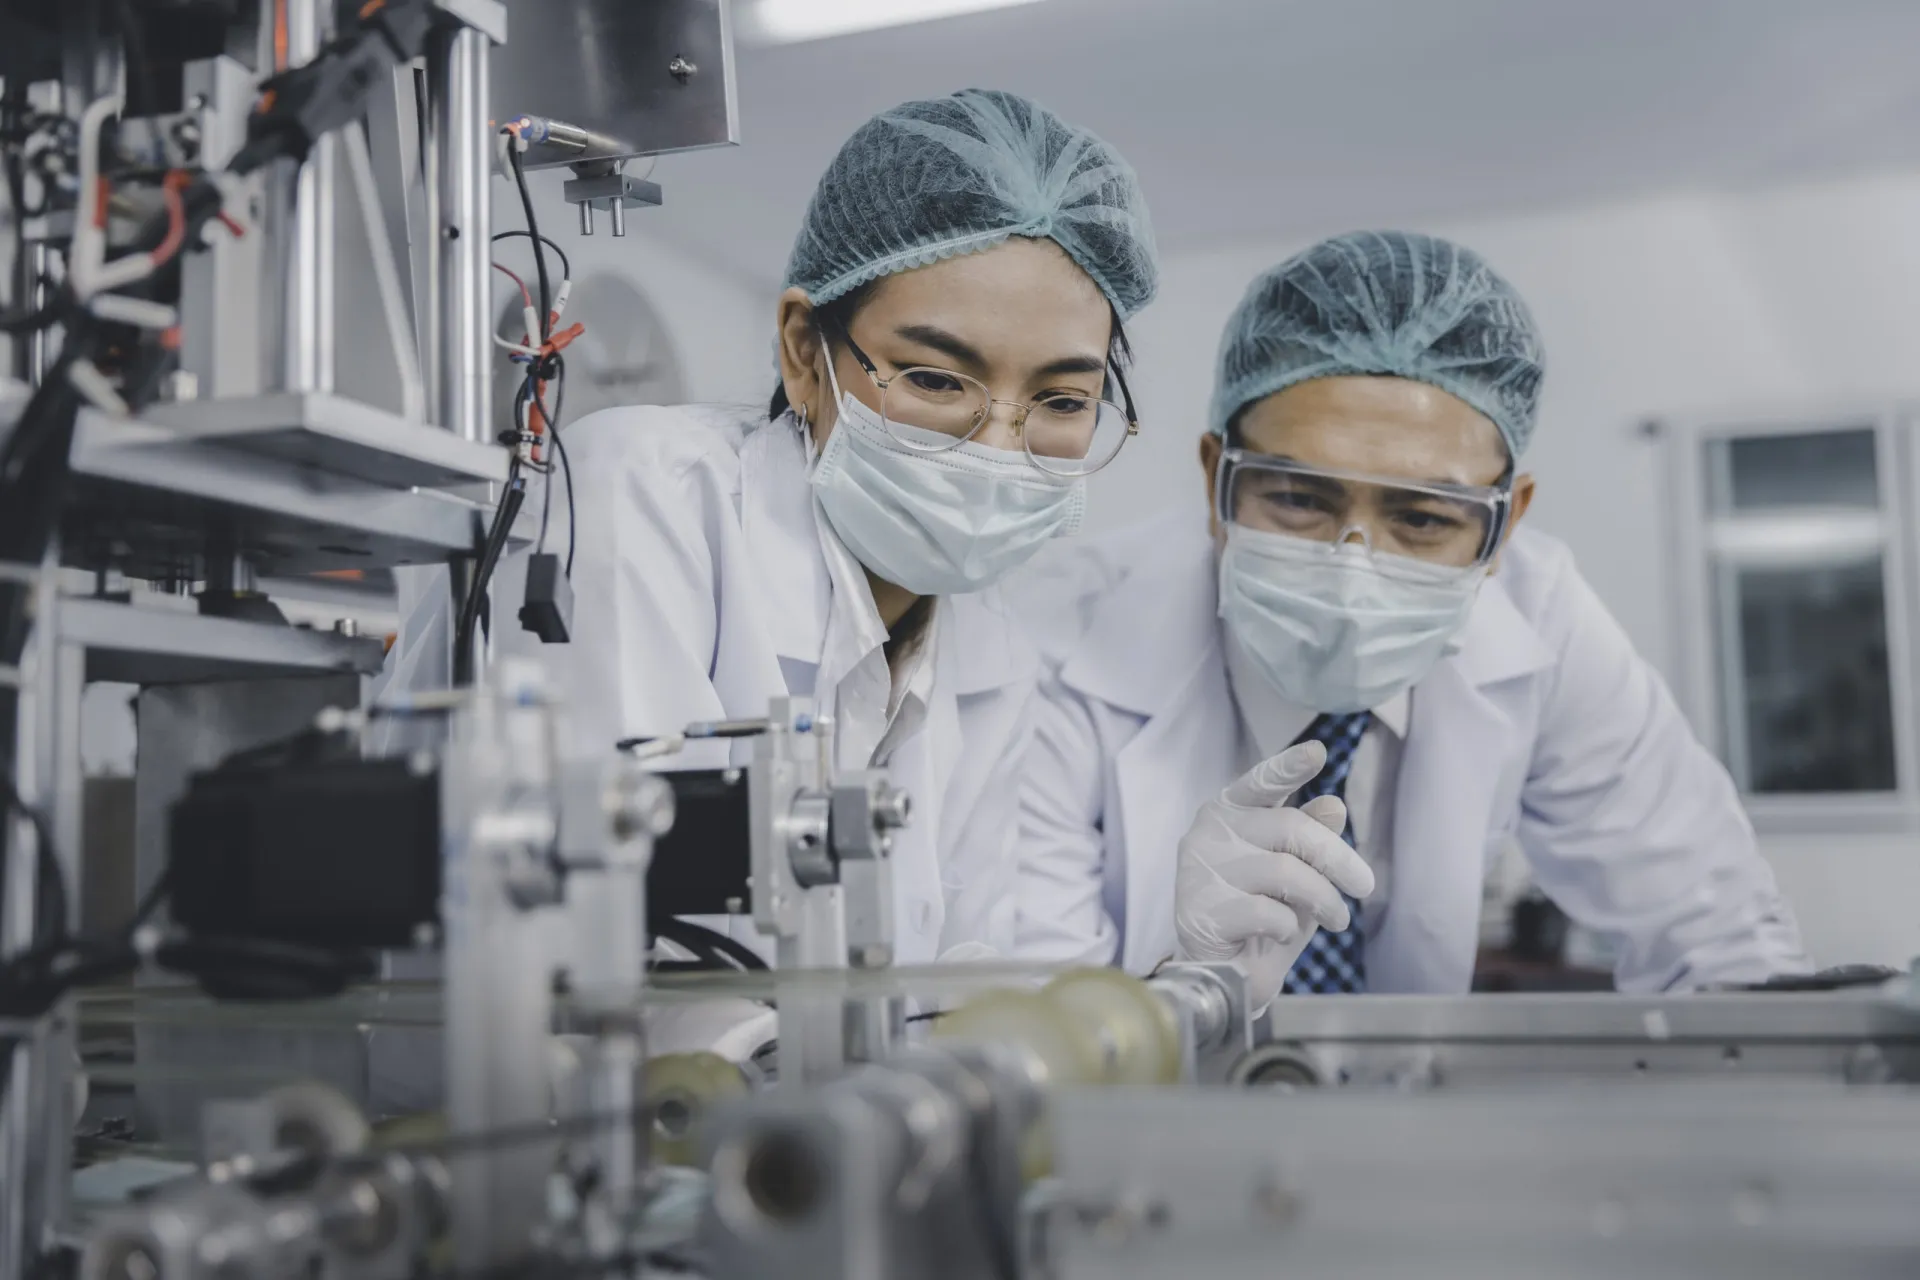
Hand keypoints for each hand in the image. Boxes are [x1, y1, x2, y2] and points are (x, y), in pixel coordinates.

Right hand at [1174, 740, 1376, 1009]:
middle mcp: (1210, 831)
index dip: (1289, 766)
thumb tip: (1334, 804)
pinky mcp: (1201, 909)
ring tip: (1336, 920)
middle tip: (1365, 886)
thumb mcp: (1296, 874)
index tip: (1319, 752)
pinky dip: (1287, 927)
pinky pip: (1268, 912)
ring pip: (1287, 873)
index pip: (1262, 782)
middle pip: (1292, 829)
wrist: (1223, 977)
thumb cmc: (1261, 916)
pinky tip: (1280, 934)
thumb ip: (1310, 839)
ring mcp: (1201, 868)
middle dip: (1339, 860)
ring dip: (1324, 901)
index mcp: (1230, 812)